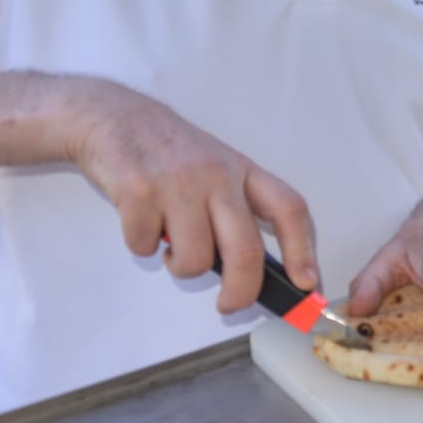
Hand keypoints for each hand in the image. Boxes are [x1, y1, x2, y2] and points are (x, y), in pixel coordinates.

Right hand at [64, 79, 316, 315]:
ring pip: (194, 259)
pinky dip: (142, 245)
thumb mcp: (216, 167)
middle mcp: (217, 175)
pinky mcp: (138, 190)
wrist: (116, 117)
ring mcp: (178, 183)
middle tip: (229, 305)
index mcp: (242, 170)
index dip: (302, 250)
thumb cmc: (170, 151)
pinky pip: (145, 246)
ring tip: (171, 243)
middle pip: (245, 250)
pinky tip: (141, 221)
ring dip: (179, 265)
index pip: (288, 209)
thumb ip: (235, 208)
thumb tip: (252, 270)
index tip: (306, 283)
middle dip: (241, 292)